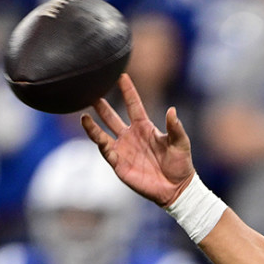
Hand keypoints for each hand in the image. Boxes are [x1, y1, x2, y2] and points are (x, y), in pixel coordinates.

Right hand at [81, 74, 195, 206]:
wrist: (177, 189)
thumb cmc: (180, 164)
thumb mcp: (181, 143)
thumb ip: (176, 127)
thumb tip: (172, 110)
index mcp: (144, 127)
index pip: (133, 105)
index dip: (127, 91)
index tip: (120, 75)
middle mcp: (131, 136)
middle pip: (111, 117)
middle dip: (101, 106)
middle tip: (89, 91)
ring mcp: (124, 150)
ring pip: (103, 135)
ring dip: (93, 127)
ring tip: (83, 116)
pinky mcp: (120, 165)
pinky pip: (108, 153)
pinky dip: (103, 146)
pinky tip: (99, 140)